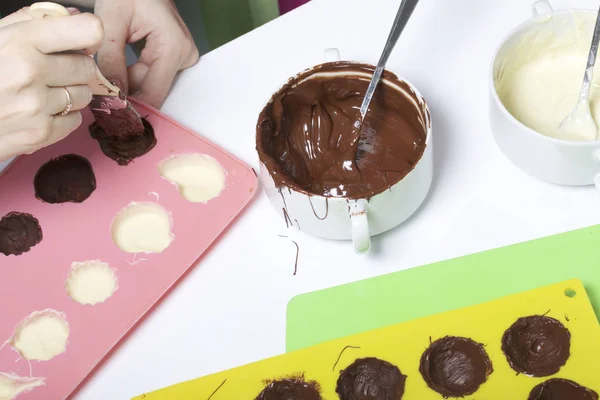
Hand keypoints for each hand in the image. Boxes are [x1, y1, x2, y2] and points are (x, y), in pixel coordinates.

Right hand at [0, 8, 102, 160]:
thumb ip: (30, 22)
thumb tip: (71, 15)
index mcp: (20, 42)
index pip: (88, 31)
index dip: (89, 37)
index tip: (83, 42)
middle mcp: (30, 72)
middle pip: (87, 67)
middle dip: (77, 68)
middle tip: (54, 71)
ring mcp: (36, 106)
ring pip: (84, 95)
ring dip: (70, 93)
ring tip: (43, 91)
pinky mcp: (40, 133)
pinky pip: (76, 120)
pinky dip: (63, 116)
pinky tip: (40, 111)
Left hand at [95, 0, 198, 108]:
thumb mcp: (110, 20)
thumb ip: (110, 58)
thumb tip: (111, 92)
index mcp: (173, 48)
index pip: (154, 93)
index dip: (131, 106)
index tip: (109, 116)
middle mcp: (184, 57)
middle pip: (152, 90)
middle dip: (125, 93)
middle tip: (97, 98)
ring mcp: (182, 58)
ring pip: (150, 84)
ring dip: (127, 84)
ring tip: (103, 79)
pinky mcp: (176, 58)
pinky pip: (152, 75)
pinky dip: (133, 76)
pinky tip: (116, 71)